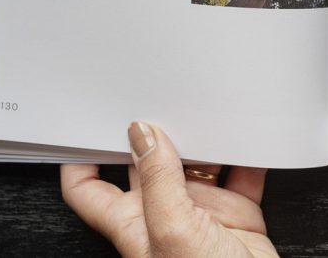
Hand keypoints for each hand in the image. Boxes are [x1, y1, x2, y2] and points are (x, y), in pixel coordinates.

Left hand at [61, 122, 277, 256]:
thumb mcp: (173, 231)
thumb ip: (157, 179)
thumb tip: (142, 133)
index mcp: (133, 223)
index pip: (89, 188)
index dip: (80, 157)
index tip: (84, 123)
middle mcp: (163, 213)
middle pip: (146, 163)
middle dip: (151, 132)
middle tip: (154, 96)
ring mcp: (200, 213)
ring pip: (195, 162)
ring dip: (203, 138)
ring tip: (203, 108)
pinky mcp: (237, 214)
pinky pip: (241, 174)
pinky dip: (247, 154)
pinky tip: (247, 136)